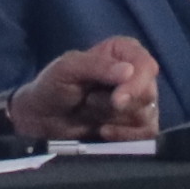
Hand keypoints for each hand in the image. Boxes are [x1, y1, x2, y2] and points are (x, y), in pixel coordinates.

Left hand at [0, 38, 161, 141]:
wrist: (42, 120)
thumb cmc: (52, 86)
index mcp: (124, 51)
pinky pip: (146, 135)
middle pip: (147, 94)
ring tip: (90, 114)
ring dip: (113, 119)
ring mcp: (139, 102)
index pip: (147, 66)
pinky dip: (125, 137)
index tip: (117, 101)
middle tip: (88, 102)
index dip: (136, 85)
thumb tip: (129, 72)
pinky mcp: (138, 126)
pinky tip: (104, 133)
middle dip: (115, 105)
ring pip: (145, 116)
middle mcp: (137, 74)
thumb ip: (97, 66)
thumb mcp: (67, 68)